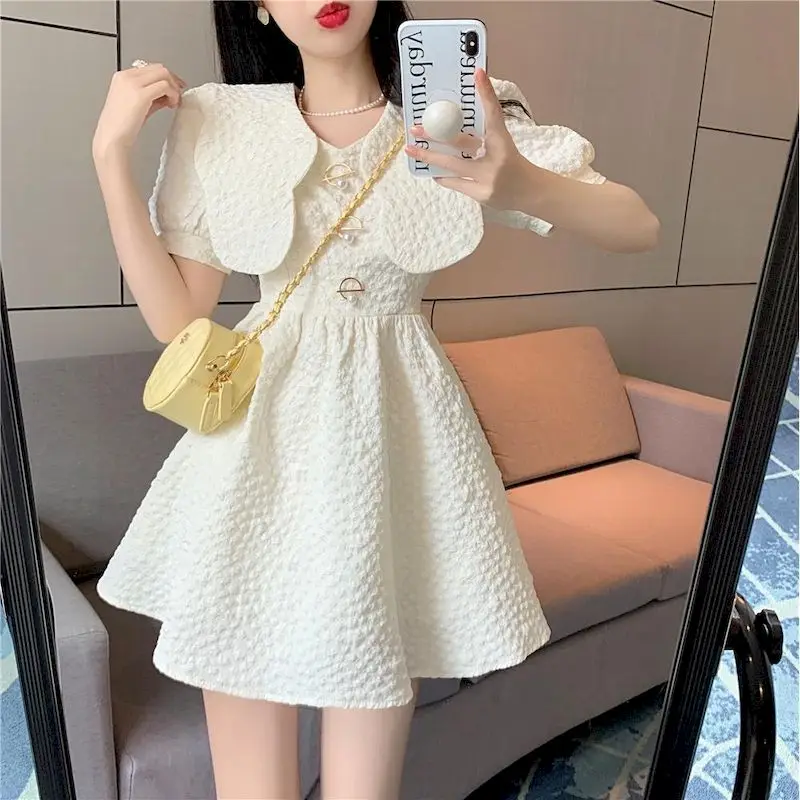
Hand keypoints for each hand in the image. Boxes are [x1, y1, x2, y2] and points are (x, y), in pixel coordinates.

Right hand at [93, 62, 185, 161]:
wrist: (112, 139)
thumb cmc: (122, 127)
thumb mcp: (139, 106)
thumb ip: (152, 97)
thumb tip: (168, 95)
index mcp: (123, 77)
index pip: (150, 68)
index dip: (166, 78)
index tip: (175, 88)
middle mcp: (127, 76)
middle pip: (158, 68)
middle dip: (173, 80)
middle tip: (179, 94)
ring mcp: (133, 83)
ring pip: (163, 73)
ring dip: (174, 88)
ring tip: (175, 102)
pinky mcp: (141, 94)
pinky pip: (165, 86)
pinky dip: (173, 94)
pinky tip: (172, 105)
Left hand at [404, 69, 533, 210]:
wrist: (532, 193)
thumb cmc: (513, 164)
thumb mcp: (502, 144)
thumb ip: (484, 132)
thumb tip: (459, 120)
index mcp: (503, 140)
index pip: (494, 113)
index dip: (486, 93)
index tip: (477, 73)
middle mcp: (496, 158)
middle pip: (461, 142)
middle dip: (436, 134)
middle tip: (415, 127)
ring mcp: (488, 178)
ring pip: (452, 166)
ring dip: (430, 157)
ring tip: (412, 151)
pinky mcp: (481, 195)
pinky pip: (455, 183)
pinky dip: (443, 176)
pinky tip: (433, 171)